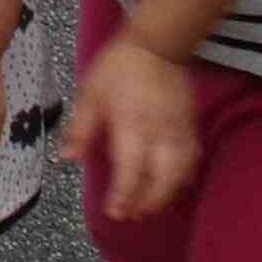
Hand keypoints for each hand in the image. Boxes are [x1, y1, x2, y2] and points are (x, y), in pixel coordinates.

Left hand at [70, 38, 201, 220]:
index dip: (124, 195)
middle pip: (163, 179)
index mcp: (131, 124)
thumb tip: (68, 159)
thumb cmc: (117, 69)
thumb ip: (80, 129)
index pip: (131, 169)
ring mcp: (179, 131)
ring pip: (182, 173)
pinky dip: (183, 179)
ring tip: (148, 208)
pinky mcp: (192, 127)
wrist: (156, 46)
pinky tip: (170, 188)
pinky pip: (193, 161)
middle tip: (130, 216)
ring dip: (167, 196)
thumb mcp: (89, 94)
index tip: (114, 213)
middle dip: (148, 203)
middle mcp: (160, 132)